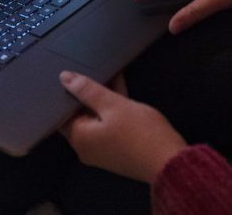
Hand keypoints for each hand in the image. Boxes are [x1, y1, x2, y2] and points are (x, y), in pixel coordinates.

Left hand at [59, 71, 186, 183]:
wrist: (169, 161)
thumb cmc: (140, 132)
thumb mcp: (114, 104)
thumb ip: (88, 90)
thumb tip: (64, 78)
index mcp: (79, 138)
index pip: (62, 112)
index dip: (67, 92)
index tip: (73, 73)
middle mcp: (86, 148)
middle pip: (80, 115)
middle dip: (88, 93)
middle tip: (94, 69)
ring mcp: (102, 151)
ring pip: (97, 118)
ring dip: (104, 99)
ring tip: (110, 73)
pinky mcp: (117, 150)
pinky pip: (108, 126)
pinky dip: (113, 110)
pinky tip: (120, 89)